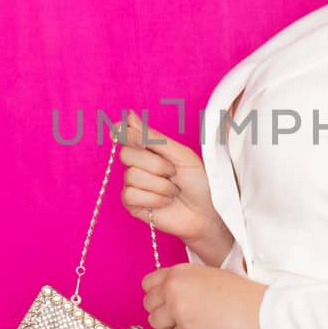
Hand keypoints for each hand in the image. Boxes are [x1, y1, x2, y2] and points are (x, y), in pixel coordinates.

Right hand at [114, 110, 234, 257]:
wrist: (207, 212)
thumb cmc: (198, 182)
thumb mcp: (181, 154)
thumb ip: (154, 138)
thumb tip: (130, 116)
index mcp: (148, 148)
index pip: (124, 134)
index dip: (122, 133)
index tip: (120, 131)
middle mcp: (137, 164)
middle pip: (127, 154)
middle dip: (156, 164)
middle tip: (173, 173)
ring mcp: (132, 184)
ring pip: (132, 176)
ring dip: (160, 185)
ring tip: (174, 191)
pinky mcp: (132, 203)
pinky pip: (131, 194)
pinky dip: (154, 198)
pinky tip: (165, 202)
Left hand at [140, 263, 268, 328]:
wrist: (259, 308)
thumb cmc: (241, 293)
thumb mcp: (208, 276)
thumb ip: (185, 283)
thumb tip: (169, 297)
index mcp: (180, 271)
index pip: (149, 283)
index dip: (157, 295)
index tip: (166, 303)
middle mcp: (173, 287)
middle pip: (148, 304)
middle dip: (163, 313)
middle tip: (181, 317)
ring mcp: (177, 308)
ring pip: (157, 323)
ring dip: (173, 327)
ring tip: (194, 326)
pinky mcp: (186, 328)